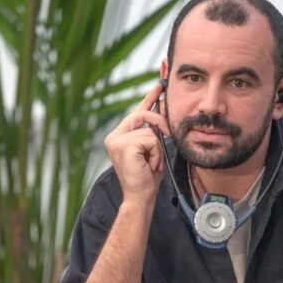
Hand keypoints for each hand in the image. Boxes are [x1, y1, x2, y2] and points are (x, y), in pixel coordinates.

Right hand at [104, 83, 169, 203]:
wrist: (141, 197)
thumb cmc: (147, 176)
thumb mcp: (153, 150)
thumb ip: (154, 132)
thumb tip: (164, 112)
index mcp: (120, 136)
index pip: (136, 112)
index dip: (149, 99)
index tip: (160, 86)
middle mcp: (114, 136)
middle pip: (142, 114)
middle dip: (159, 122)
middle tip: (168, 133)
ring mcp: (116, 140)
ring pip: (149, 130)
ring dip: (157, 149)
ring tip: (152, 163)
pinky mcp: (122, 145)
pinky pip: (150, 139)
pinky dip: (155, 153)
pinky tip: (149, 165)